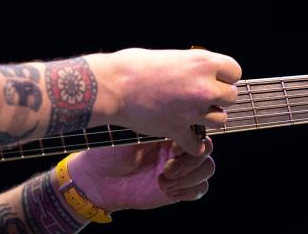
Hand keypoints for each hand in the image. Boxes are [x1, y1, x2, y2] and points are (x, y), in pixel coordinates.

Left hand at [67, 137, 215, 212]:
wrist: (99, 180)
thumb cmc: (110, 152)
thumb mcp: (131, 133)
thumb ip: (154, 125)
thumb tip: (173, 117)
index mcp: (168, 130)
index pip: (195, 127)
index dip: (192, 136)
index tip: (173, 145)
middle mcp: (177, 148)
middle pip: (206, 148)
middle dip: (192, 158)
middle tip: (168, 165)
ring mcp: (180, 169)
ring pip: (208, 168)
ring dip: (191, 174)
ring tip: (166, 176)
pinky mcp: (178, 190)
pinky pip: (201, 189)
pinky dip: (189, 189)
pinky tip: (166, 187)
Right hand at [91, 48, 240, 153]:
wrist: (111, 86)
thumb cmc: (132, 65)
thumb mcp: (168, 55)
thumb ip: (189, 65)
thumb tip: (198, 71)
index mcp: (202, 62)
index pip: (235, 71)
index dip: (224, 76)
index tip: (213, 79)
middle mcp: (203, 87)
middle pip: (231, 97)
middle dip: (218, 98)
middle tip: (201, 97)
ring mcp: (192, 111)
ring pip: (220, 121)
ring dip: (208, 118)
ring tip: (191, 114)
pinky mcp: (178, 130)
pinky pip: (197, 145)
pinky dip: (192, 144)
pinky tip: (183, 136)